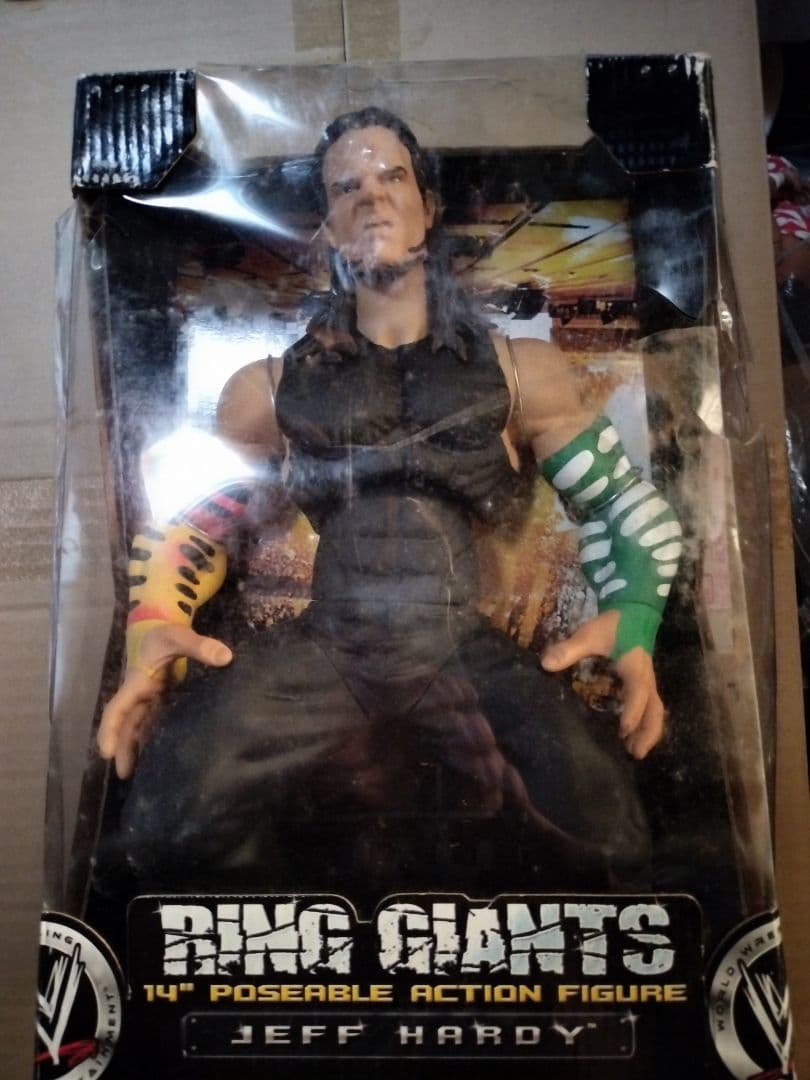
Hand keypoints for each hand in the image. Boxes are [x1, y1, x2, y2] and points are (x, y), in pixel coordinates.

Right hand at [97, 624, 231, 779]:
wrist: (158, 624)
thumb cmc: (163, 632)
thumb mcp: (179, 636)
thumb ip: (200, 645)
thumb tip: (226, 657)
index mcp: (137, 682)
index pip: (117, 709)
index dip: (110, 730)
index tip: (106, 752)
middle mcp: (139, 694)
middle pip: (127, 724)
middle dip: (123, 748)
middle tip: (124, 774)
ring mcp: (149, 698)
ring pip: (139, 726)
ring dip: (137, 747)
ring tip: (141, 774)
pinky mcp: (161, 699)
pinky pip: (154, 721)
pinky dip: (154, 737)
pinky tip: (163, 753)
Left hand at [540, 610, 664, 758]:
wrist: (634, 611)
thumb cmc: (613, 624)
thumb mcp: (589, 634)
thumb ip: (568, 649)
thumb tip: (545, 664)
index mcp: (635, 667)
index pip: (637, 692)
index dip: (632, 711)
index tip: (623, 730)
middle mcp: (646, 678)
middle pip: (655, 709)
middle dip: (648, 732)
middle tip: (635, 754)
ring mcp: (647, 681)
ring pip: (655, 710)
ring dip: (648, 731)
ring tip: (634, 753)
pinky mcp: (644, 683)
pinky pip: (650, 707)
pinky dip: (645, 723)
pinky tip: (631, 736)